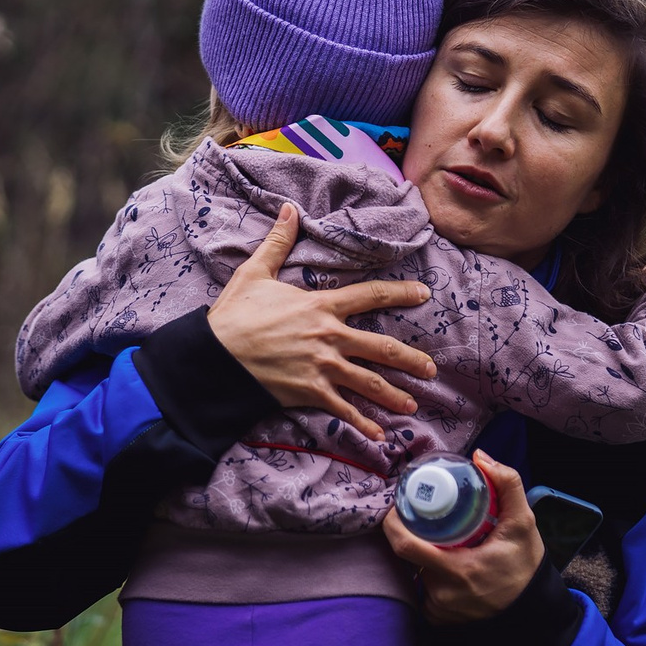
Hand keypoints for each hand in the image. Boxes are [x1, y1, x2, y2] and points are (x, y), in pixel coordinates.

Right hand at [205, 203, 439, 440]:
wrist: (214, 357)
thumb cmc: (234, 315)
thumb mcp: (254, 273)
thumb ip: (278, 242)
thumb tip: (289, 210)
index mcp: (321, 305)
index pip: (371, 295)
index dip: (401, 294)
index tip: (424, 296)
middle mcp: (330, 337)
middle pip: (383, 347)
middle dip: (411, 360)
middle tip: (430, 369)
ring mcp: (323, 367)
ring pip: (370, 382)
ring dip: (395, 395)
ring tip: (413, 404)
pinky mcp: (310, 392)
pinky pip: (344, 410)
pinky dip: (363, 425)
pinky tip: (380, 436)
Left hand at [384, 452, 545, 623]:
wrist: (533, 608)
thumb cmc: (526, 565)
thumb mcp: (523, 523)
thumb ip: (508, 485)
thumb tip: (480, 457)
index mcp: (459, 569)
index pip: (406, 546)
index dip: (394, 524)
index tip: (399, 507)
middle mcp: (443, 592)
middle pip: (410, 556)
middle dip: (414, 535)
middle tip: (424, 519)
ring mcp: (439, 609)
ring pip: (416, 572)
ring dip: (425, 556)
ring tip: (443, 543)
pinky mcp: (438, 619)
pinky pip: (423, 592)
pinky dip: (431, 578)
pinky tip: (448, 569)